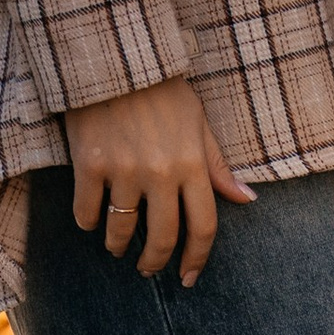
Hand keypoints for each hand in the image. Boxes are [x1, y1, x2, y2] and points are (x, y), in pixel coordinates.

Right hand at [67, 77, 253, 284]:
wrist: (115, 56)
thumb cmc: (162, 90)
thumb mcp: (198, 122)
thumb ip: (218, 165)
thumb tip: (247, 199)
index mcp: (192, 163)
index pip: (202, 227)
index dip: (197, 259)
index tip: (188, 278)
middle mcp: (161, 172)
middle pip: (161, 239)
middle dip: (153, 263)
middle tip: (147, 268)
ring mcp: (123, 170)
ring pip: (120, 232)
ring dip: (117, 246)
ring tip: (116, 246)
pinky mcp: (90, 165)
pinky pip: (87, 213)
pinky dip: (88, 222)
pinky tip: (92, 219)